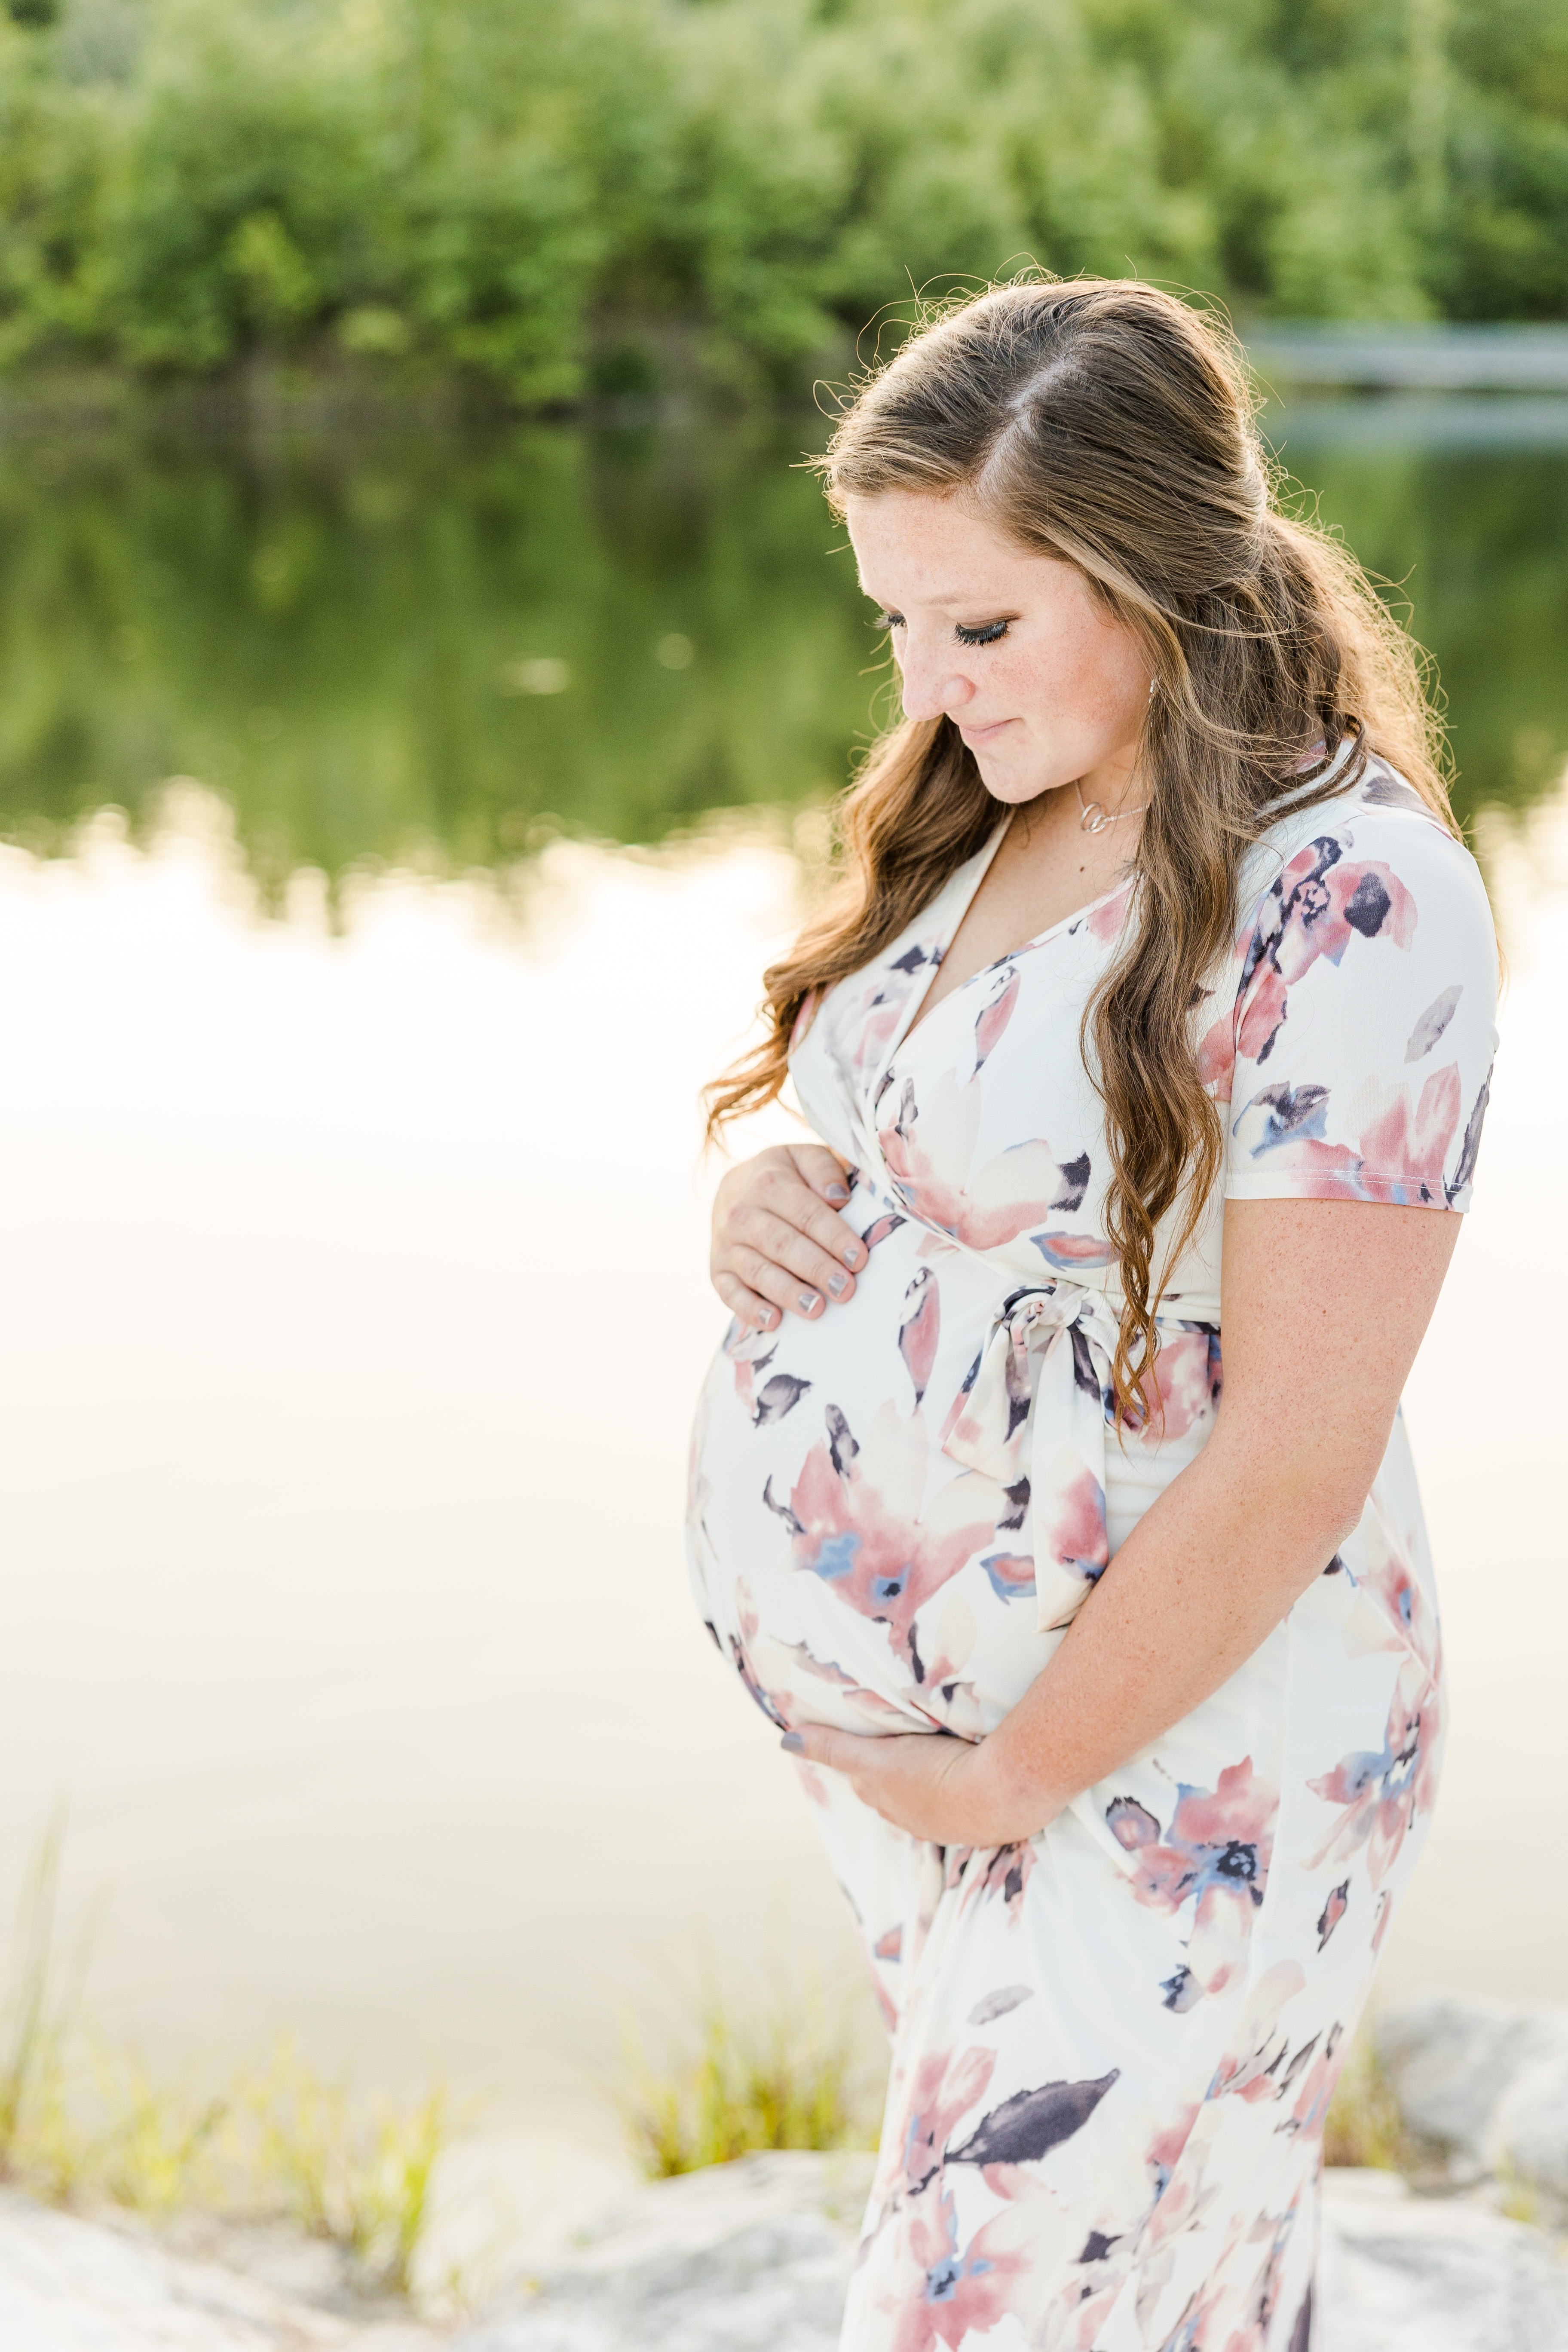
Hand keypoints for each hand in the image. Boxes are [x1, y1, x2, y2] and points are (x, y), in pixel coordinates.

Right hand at [710, 1143, 866, 1333]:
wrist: (733, 1188)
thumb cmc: (783, 1177)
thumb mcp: (803, 1158)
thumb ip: (823, 1168)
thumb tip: (838, 1197)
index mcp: (767, 1182)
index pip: (805, 1212)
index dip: (833, 1236)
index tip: (858, 1258)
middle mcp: (741, 1213)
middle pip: (781, 1243)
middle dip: (815, 1267)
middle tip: (845, 1288)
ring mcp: (726, 1244)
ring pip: (756, 1270)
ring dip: (787, 1291)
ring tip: (816, 1308)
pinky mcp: (717, 1270)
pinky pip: (730, 1292)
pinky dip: (749, 1309)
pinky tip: (774, 1321)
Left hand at [783, 1723, 1063, 1848]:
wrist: (1005, 1792)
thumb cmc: (936, 1772)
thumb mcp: (876, 1758)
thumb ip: (834, 1747)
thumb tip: (785, 1742)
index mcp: (886, 1800)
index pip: (866, 1779)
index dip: (866, 1758)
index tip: (872, 1740)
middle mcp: (912, 1818)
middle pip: (895, 1789)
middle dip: (895, 1770)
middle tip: (904, 1741)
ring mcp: (948, 1822)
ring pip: (928, 1795)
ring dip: (929, 1778)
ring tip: (939, 1752)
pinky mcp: (981, 1819)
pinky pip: (961, 1799)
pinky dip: (960, 1785)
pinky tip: (971, 1769)